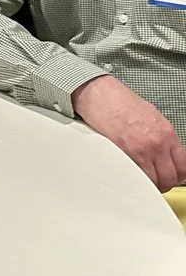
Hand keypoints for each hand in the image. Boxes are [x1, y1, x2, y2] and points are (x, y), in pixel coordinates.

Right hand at [72, 75, 185, 190]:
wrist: (99, 93)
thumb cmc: (118, 101)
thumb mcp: (151, 115)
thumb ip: (161, 137)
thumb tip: (166, 153)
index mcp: (167, 133)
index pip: (183, 166)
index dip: (177, 175)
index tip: (170, 175)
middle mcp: (157, 143)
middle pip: (170, 177)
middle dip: (162, 182)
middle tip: (154, 179)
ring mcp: (141, 150)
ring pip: (154, 181)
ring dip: (147, 182)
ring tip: (140, 177)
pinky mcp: (124, 154)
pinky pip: (135, 177)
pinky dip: (133, 178)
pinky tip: (129, 172)